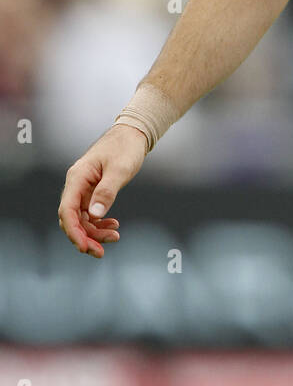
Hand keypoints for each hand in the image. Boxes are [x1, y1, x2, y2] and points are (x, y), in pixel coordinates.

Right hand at [57, 124, 148, 257]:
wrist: (133, 133)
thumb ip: (107, 192)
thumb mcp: (119, 170)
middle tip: (101, 252)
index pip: (67, 211)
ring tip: (115, 236)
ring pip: (82, 218)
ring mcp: (83, 188)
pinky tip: (114, 225)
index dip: (73, 232)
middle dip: (85, 238)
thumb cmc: (126, 148)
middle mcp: (76, 184)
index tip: (85, 248)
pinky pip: (90, 213)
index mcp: (77, 178)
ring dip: (94, 232)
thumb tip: (94, 215)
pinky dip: (100, 222)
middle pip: (72, 219)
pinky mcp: (92, 191)